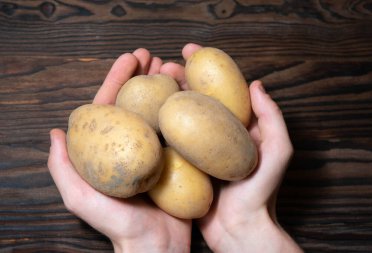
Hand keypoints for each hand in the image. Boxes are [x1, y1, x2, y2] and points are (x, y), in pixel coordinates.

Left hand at [48, 49, 190, 252]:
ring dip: (168, 85)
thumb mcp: (81, 199)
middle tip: (155, 56)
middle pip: (138, 101)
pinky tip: (194, 93)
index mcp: (110, 148)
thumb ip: (63, 168)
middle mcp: (132, 145)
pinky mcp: (178, 157)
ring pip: (161, 109)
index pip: (111, 104)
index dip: (118, 78)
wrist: (157, 244)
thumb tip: (56, 132)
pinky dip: (188, 108)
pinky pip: (183, 127)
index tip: (131, 58)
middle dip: (145, 76)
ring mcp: (157, 149)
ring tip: (176, 67)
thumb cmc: (118, 224)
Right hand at [161, 43, 302, 252]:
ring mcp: (200, 148)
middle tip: (164, 66)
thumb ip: (272, 118)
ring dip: (167, 96)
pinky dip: (160, 125)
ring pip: (182, 116)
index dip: (206, 66)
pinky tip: (145, 115)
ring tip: (151, 82)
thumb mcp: (277, 153)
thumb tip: (256, 84)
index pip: (221, 88)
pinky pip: (172, 139)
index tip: (189, 50)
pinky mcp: (185, 164)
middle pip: (197, 98)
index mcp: (238, 127)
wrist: (239, 230)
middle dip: (181, 77)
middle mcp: (218, 134)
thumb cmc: (260, 194)